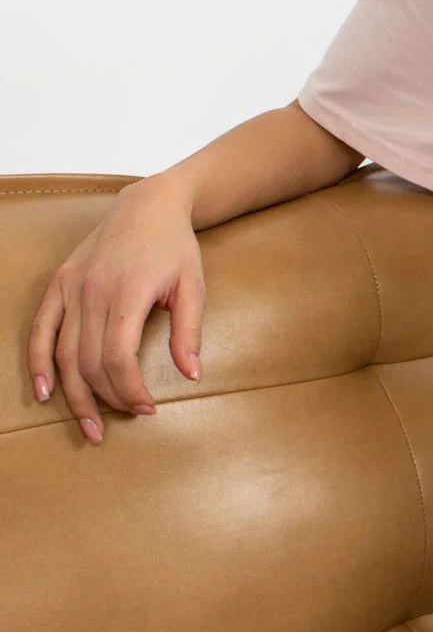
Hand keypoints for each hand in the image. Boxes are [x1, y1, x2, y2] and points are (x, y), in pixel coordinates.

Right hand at [27, 178, 204, 443]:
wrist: (148, 205)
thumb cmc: (175, 248)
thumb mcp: (193, 286)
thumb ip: (189, 332)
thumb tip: (191, 375)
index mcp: (126, 292)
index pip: (117, 358)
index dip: (130, 390)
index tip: (149, 408)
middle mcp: (91, 291)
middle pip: (88, 362)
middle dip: (108, 398)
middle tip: (128, 418)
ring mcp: (70, 287)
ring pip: (62, 353)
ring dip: (75, 394)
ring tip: (90, 426)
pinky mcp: (59, 283)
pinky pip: (41, 329)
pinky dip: (39, 362)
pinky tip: (46, 392)